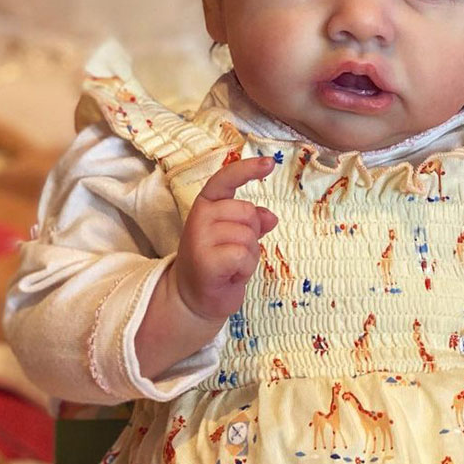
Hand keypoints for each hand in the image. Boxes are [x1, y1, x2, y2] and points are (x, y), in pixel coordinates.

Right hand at [172, 156, 278, 323]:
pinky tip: (230, 275)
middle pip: (248, 212)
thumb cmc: (217, 265)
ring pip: (248, 236)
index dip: (248, 169)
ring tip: (231, 266)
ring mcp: (200, 237)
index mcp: (206, 205)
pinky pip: (244, 255)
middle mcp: (200, 216)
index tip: (270, 163)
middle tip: (235, 253)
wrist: (192, 299)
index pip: (226, 179)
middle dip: (252, 234)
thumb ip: (252, 223)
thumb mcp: (235, 238)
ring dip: (249, 255)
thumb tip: (270, 217)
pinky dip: (245, 268)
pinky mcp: (205, 259)